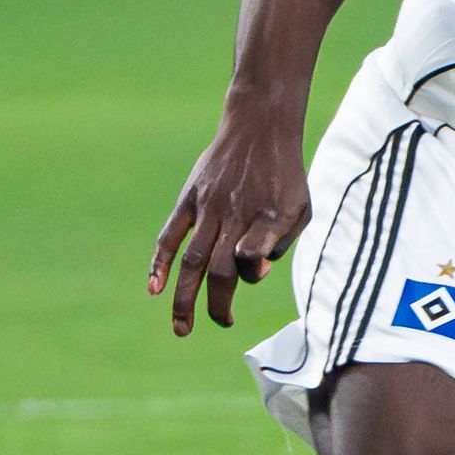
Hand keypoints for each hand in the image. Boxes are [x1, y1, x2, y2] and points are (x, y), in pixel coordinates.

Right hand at [148, 92, 312, 335]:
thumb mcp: (301, 207)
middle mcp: (234, 215)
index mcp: (265, 219)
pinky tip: (153, 289)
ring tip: (181, 328)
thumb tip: (254, 270)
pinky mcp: (190, 199)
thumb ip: (281, 242)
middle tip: (220, 323)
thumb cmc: (285, 174)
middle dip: (214, 305)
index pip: (251, 259)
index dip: (251, 275)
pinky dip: (159, 263)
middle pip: (218, 269)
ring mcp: (208, 207)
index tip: (254, 276)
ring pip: (192, 259)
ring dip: (184, 297)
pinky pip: (170, 235)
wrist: (259, 126)